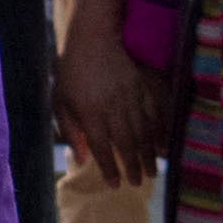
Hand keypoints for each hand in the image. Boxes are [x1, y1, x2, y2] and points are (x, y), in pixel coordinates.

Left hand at [63, 27, 177, 177]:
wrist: (94, 38)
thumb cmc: (71, 71)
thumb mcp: (60, 101)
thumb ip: (69, 131)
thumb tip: (81, 158)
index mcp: (90, 113)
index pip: (101, 147)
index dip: (109, 168)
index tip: (116, 184)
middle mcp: (112, 108)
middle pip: (126, 143)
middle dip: (134, 166)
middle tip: (139, 183)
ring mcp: (130, 98)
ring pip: (143, 131)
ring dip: (148, 153)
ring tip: (153, 171)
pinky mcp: (142, 88)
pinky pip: (154, 114)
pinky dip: (159, 132)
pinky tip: (163, 144)